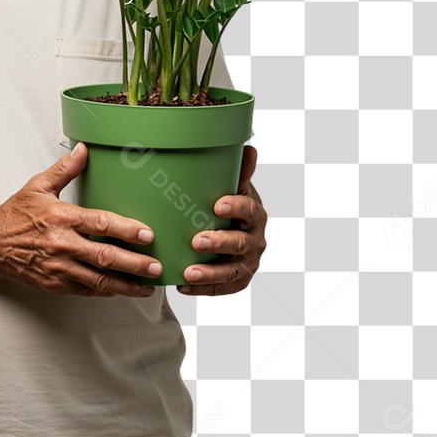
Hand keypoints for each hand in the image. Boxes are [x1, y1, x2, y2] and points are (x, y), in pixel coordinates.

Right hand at [0, 142, 163, 297]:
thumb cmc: (15, 215)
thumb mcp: (38, 186)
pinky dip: (105, 292)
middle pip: (105, 257)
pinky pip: (85, 290)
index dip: (126, 230)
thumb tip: (83, 149)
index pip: (100, 224)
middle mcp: (61, 244)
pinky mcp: (55, 284)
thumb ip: (64, 169)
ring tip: (147, 286)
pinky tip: (122, 290)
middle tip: (156, 266)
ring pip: (98, 280)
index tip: (147, 234)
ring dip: (126, 284)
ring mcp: (58, 268)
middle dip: (135, 263)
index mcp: (61, 218)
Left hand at [176, 145, 266, 295]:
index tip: (218, 205)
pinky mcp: (238, 279)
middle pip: (239, 243)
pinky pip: (223, 288)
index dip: (236, 207)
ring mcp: (247, 262)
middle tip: (196, 241)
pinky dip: (203, 289)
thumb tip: (248, 147)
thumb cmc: (227, 206)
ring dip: (209, 273)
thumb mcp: (233, 188)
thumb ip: (238, 172)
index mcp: (254, 214)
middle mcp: (254, 239)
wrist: (231, 231)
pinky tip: (182, 286)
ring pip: (231, 270)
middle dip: (219, 243)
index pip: (249, 210)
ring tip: (187, 273)